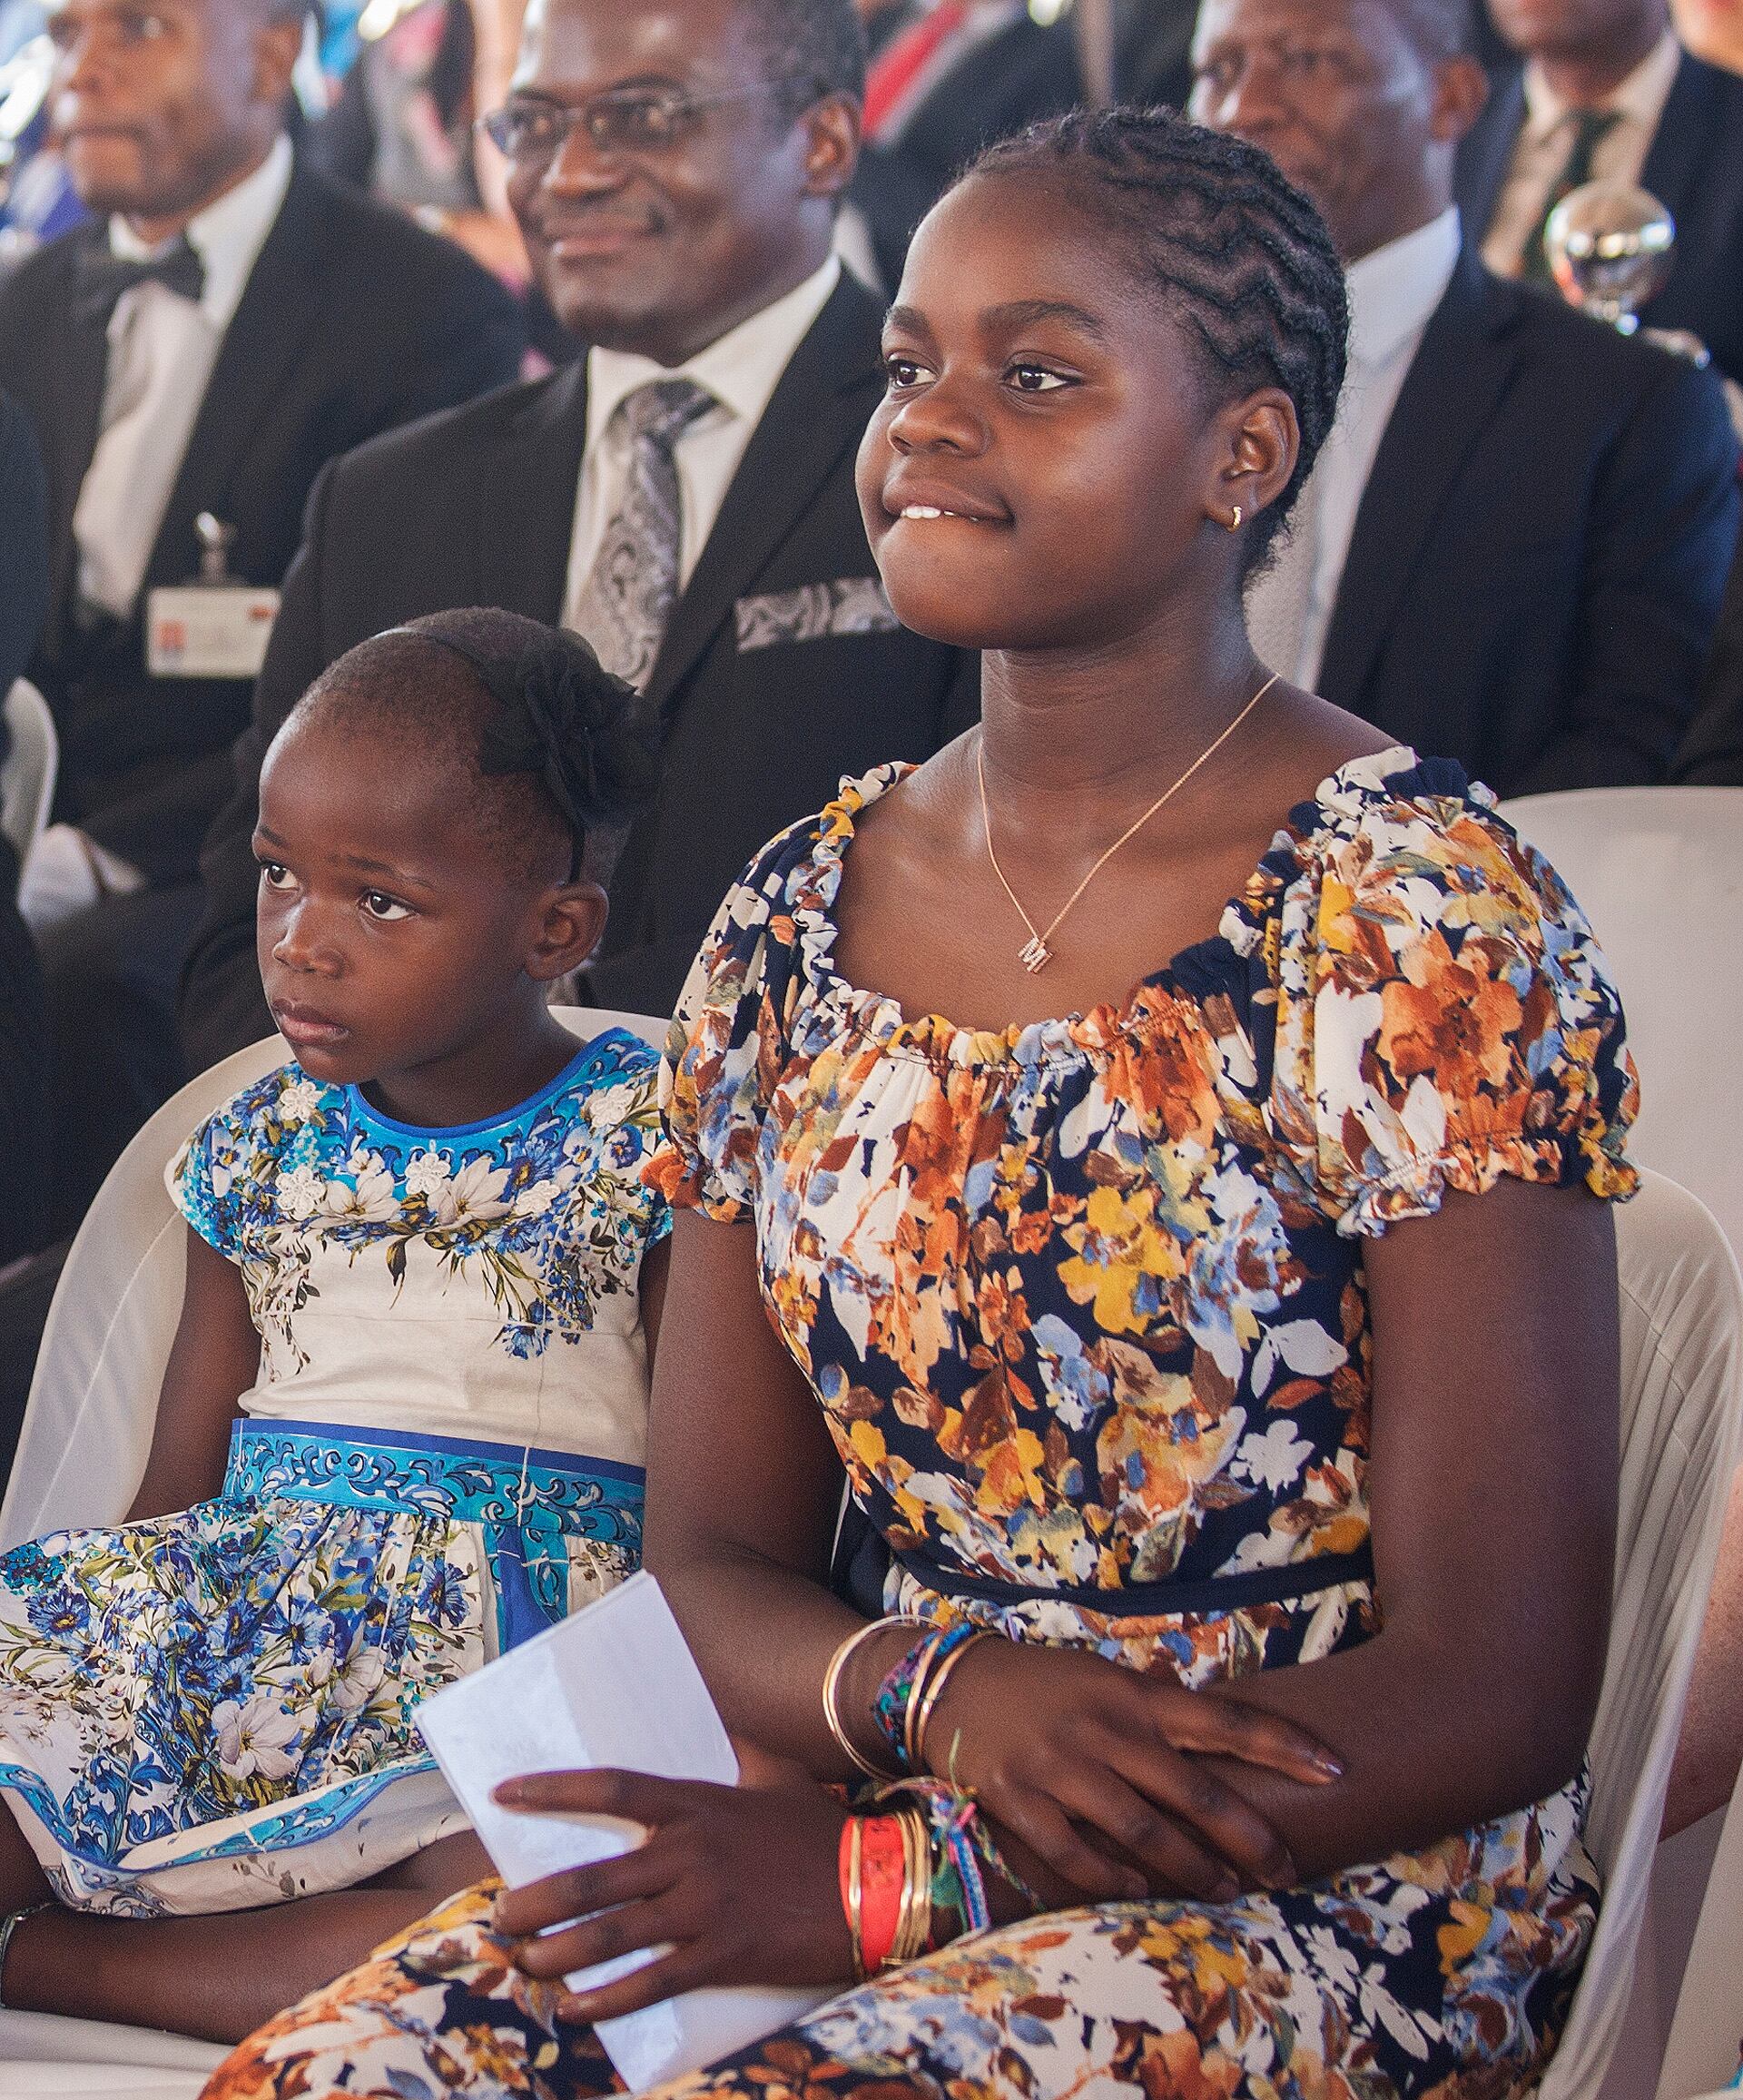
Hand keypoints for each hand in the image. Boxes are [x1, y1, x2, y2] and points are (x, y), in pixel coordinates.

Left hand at [491, 1753, 852, 2022]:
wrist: (879, 1886)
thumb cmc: (821, 1831)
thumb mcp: (777, 1775)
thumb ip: (737, 1750)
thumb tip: (717, 1720)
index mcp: (697, 1803)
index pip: (609, 1788)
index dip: (552, 1790)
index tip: (505, 1794)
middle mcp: (690, 1853)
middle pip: (591, 1879)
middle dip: (533, 1903)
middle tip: (500, 1917)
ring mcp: (703, 1908)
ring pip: (608, 1936)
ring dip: (554, 1955)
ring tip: (521, 1965)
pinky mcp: (721, 1956)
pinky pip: (649, 1984)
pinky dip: (604, 2002)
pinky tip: (573, 2011)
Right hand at [921, 1639, 1341, 1904]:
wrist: (950, 1684)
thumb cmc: (1042, 1683)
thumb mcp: (1102, 1676)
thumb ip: (1156, 1704)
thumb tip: (1221, 1725)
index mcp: (1131, 1695)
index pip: (1223, 1719)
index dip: (1282, 1744)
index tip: (1334, 1769)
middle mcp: (1103, 1731)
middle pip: (1193, 1792)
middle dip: (1248, 1837)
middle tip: (1286, 1869)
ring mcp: (1060, 1767)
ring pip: (1142, 1831)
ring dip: (1190, 1868)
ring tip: (1224, 1890)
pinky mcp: (1020, 1800)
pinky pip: (1075, 1853)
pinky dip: (1111, 1878)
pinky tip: (1139, 1890)